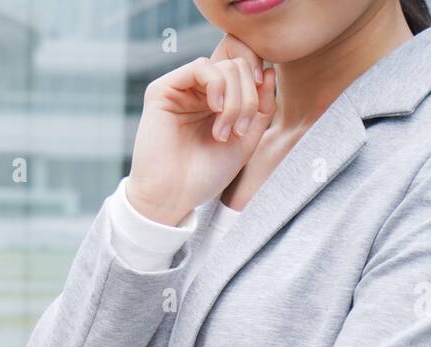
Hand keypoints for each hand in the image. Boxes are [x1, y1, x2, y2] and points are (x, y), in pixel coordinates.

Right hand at [125, 34, 276, 225]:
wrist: (174, 197)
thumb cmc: (205, 175)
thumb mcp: (246, 141)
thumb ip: (261, 108)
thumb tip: (268, 70)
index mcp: (216, 101)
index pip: (245, 72)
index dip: (258, 87)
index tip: (254, 119)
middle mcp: (197, 92)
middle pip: (238, 66)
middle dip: (247, 98)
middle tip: (238, 131)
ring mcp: (180, 89)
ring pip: (224, 66)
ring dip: (234, 100)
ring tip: (224, 132)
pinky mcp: (163, 90)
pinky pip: (201, 66)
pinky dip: (217, 85)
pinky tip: (215, 111)